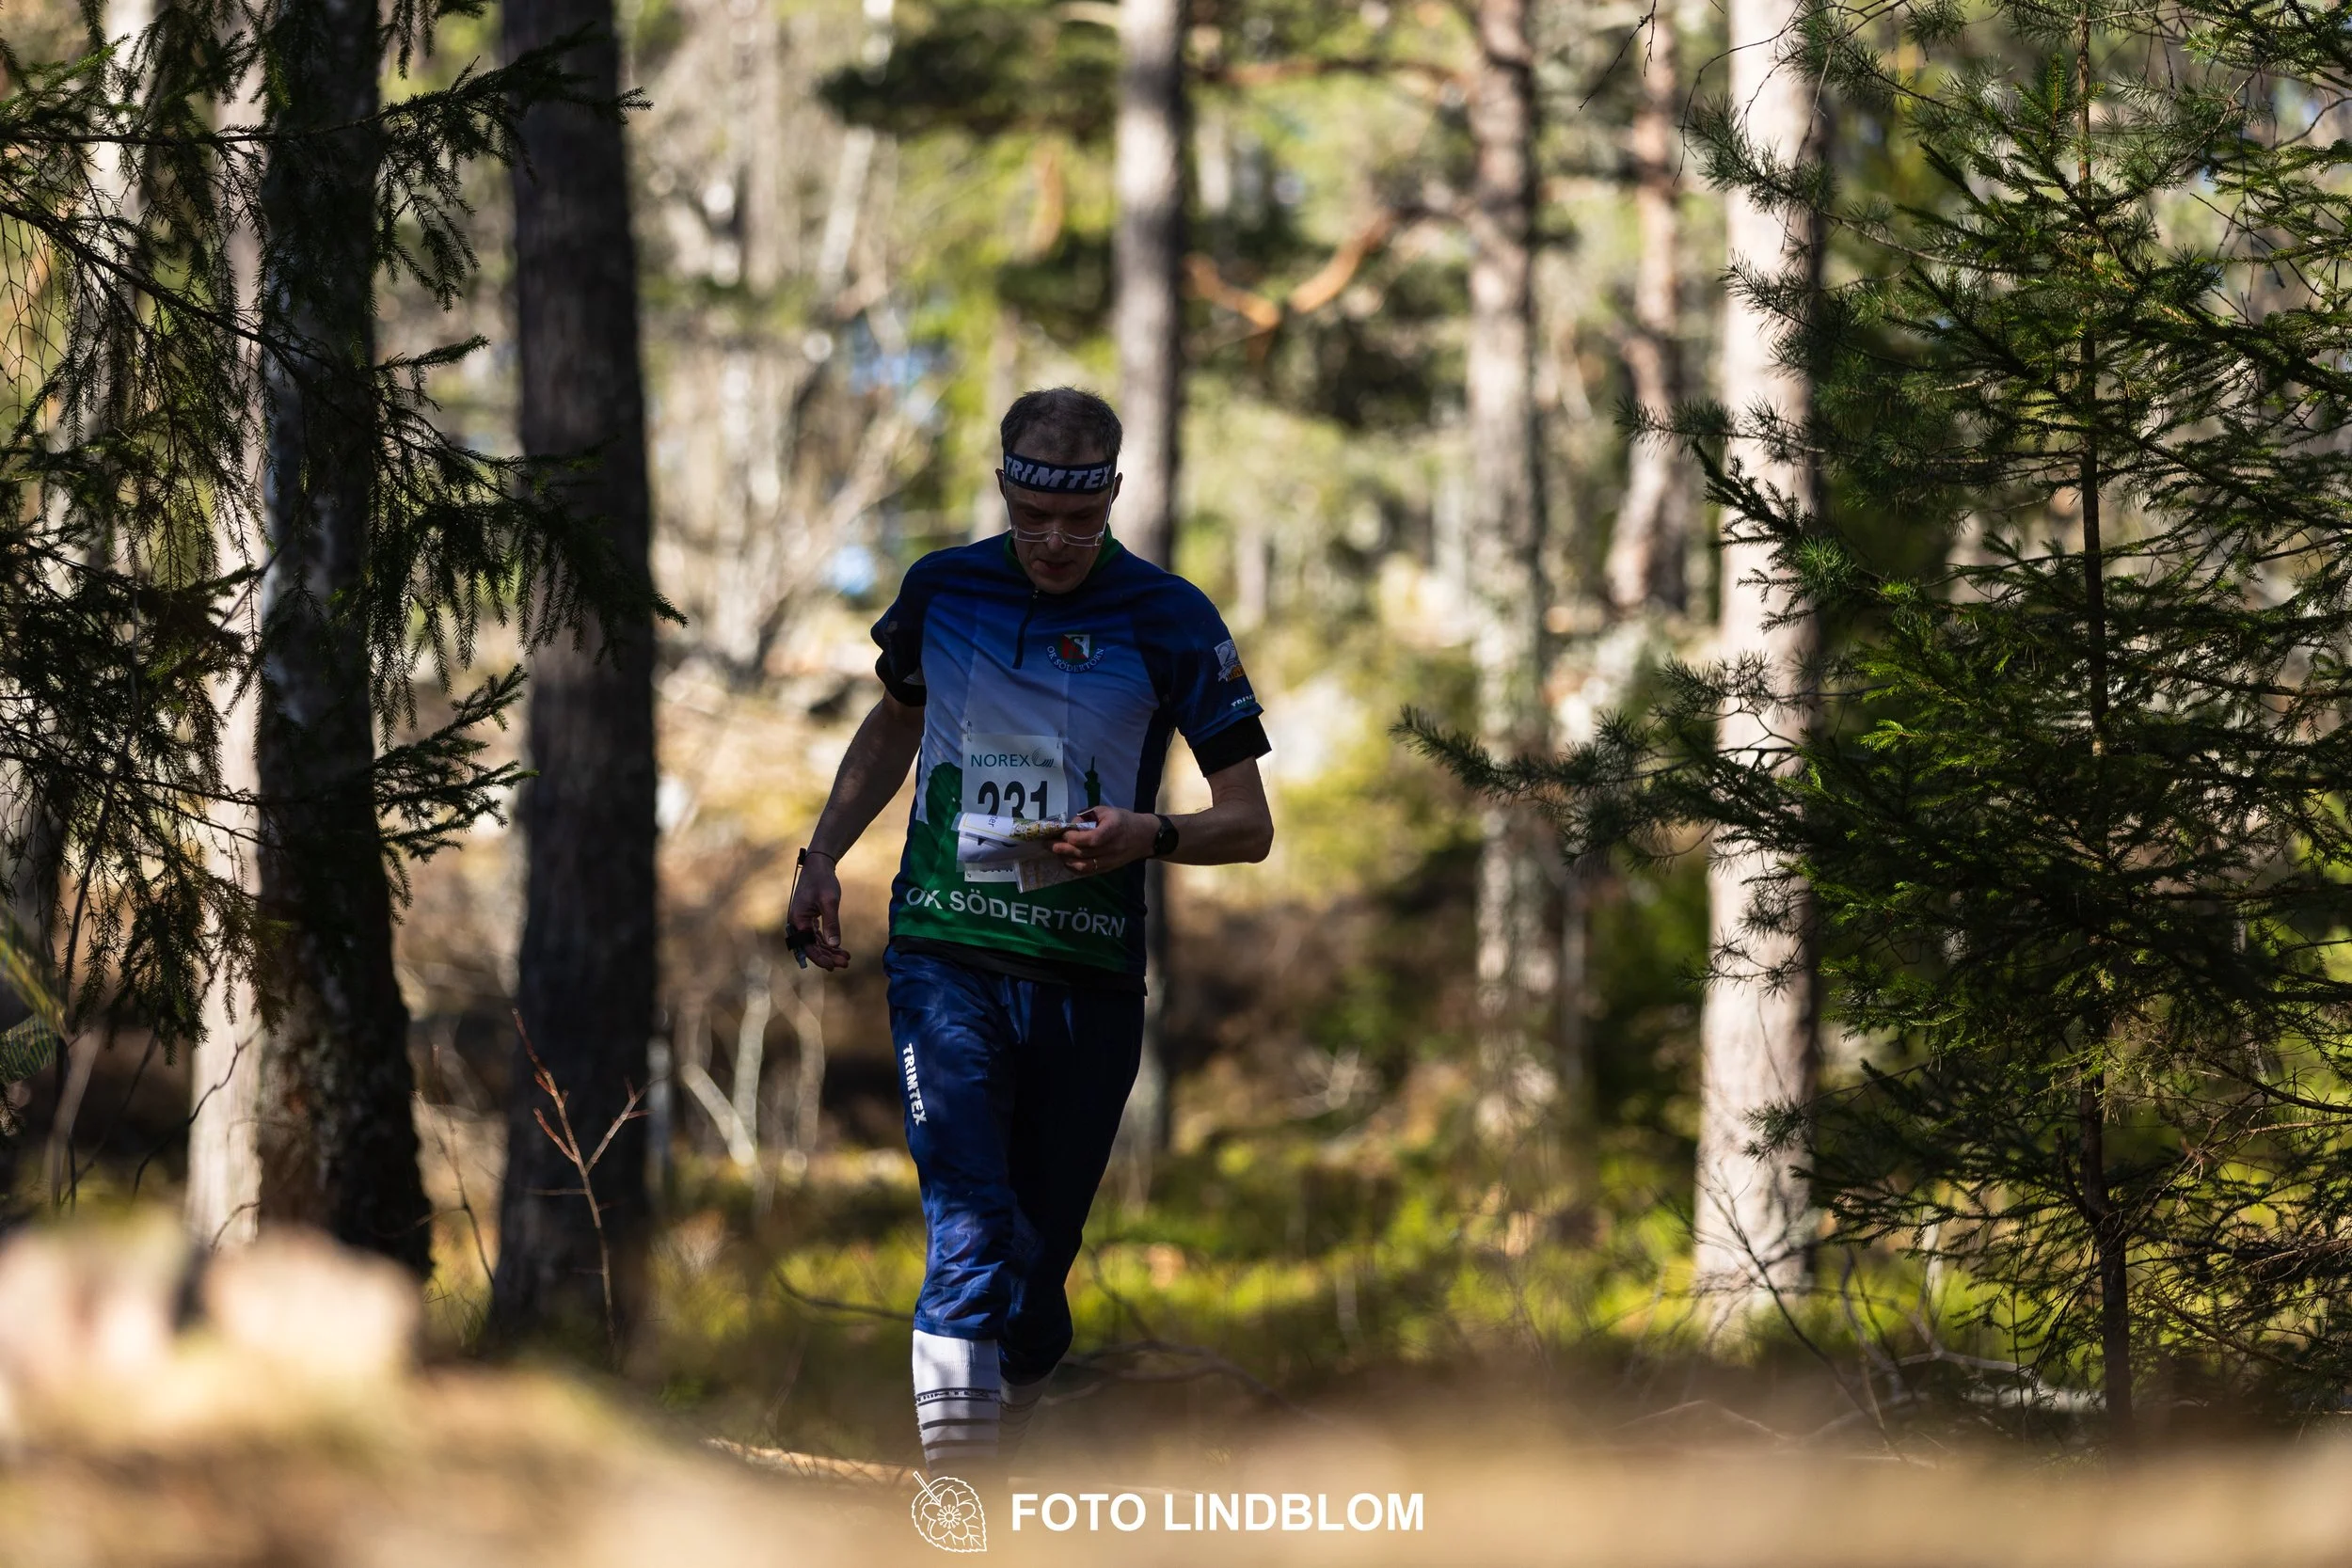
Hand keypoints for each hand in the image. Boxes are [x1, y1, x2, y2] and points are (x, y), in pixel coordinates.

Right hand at [787, 851, 851, 969]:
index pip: (808, 945)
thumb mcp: (829, 901)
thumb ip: (831, 924)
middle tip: (845, 964)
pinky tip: (839, 948)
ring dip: (829, 951)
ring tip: (845, 958)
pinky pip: (817, 935)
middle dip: (828, 956)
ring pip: (815, 942)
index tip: (833, 966)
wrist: (818, 865)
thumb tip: (834, 945)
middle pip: (811, 946)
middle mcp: (797, 922)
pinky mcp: (809, 918)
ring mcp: (802, 921)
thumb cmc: (823, 881)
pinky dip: (827, 942)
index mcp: (798, 920)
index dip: (820, 958)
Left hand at [1050, 806, 1159, 876]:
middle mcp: (1111, 848)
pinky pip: (1088, 872)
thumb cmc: (1124, 820)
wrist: (1144, 837)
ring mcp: (1110, 861)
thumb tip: (1071, 825)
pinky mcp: (1108, 869)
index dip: (1073, 838)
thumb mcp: (1106, 811)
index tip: (1061, 833)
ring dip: (1066, 860)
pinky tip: (1066, 861)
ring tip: (1056, 852)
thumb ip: (1088, 815)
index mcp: (1113, 830)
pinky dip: (1074, 868)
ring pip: (1084, 866)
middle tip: (1048, 844)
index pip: (1090, 839)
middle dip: (1063, 849)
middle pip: (1083, 853)